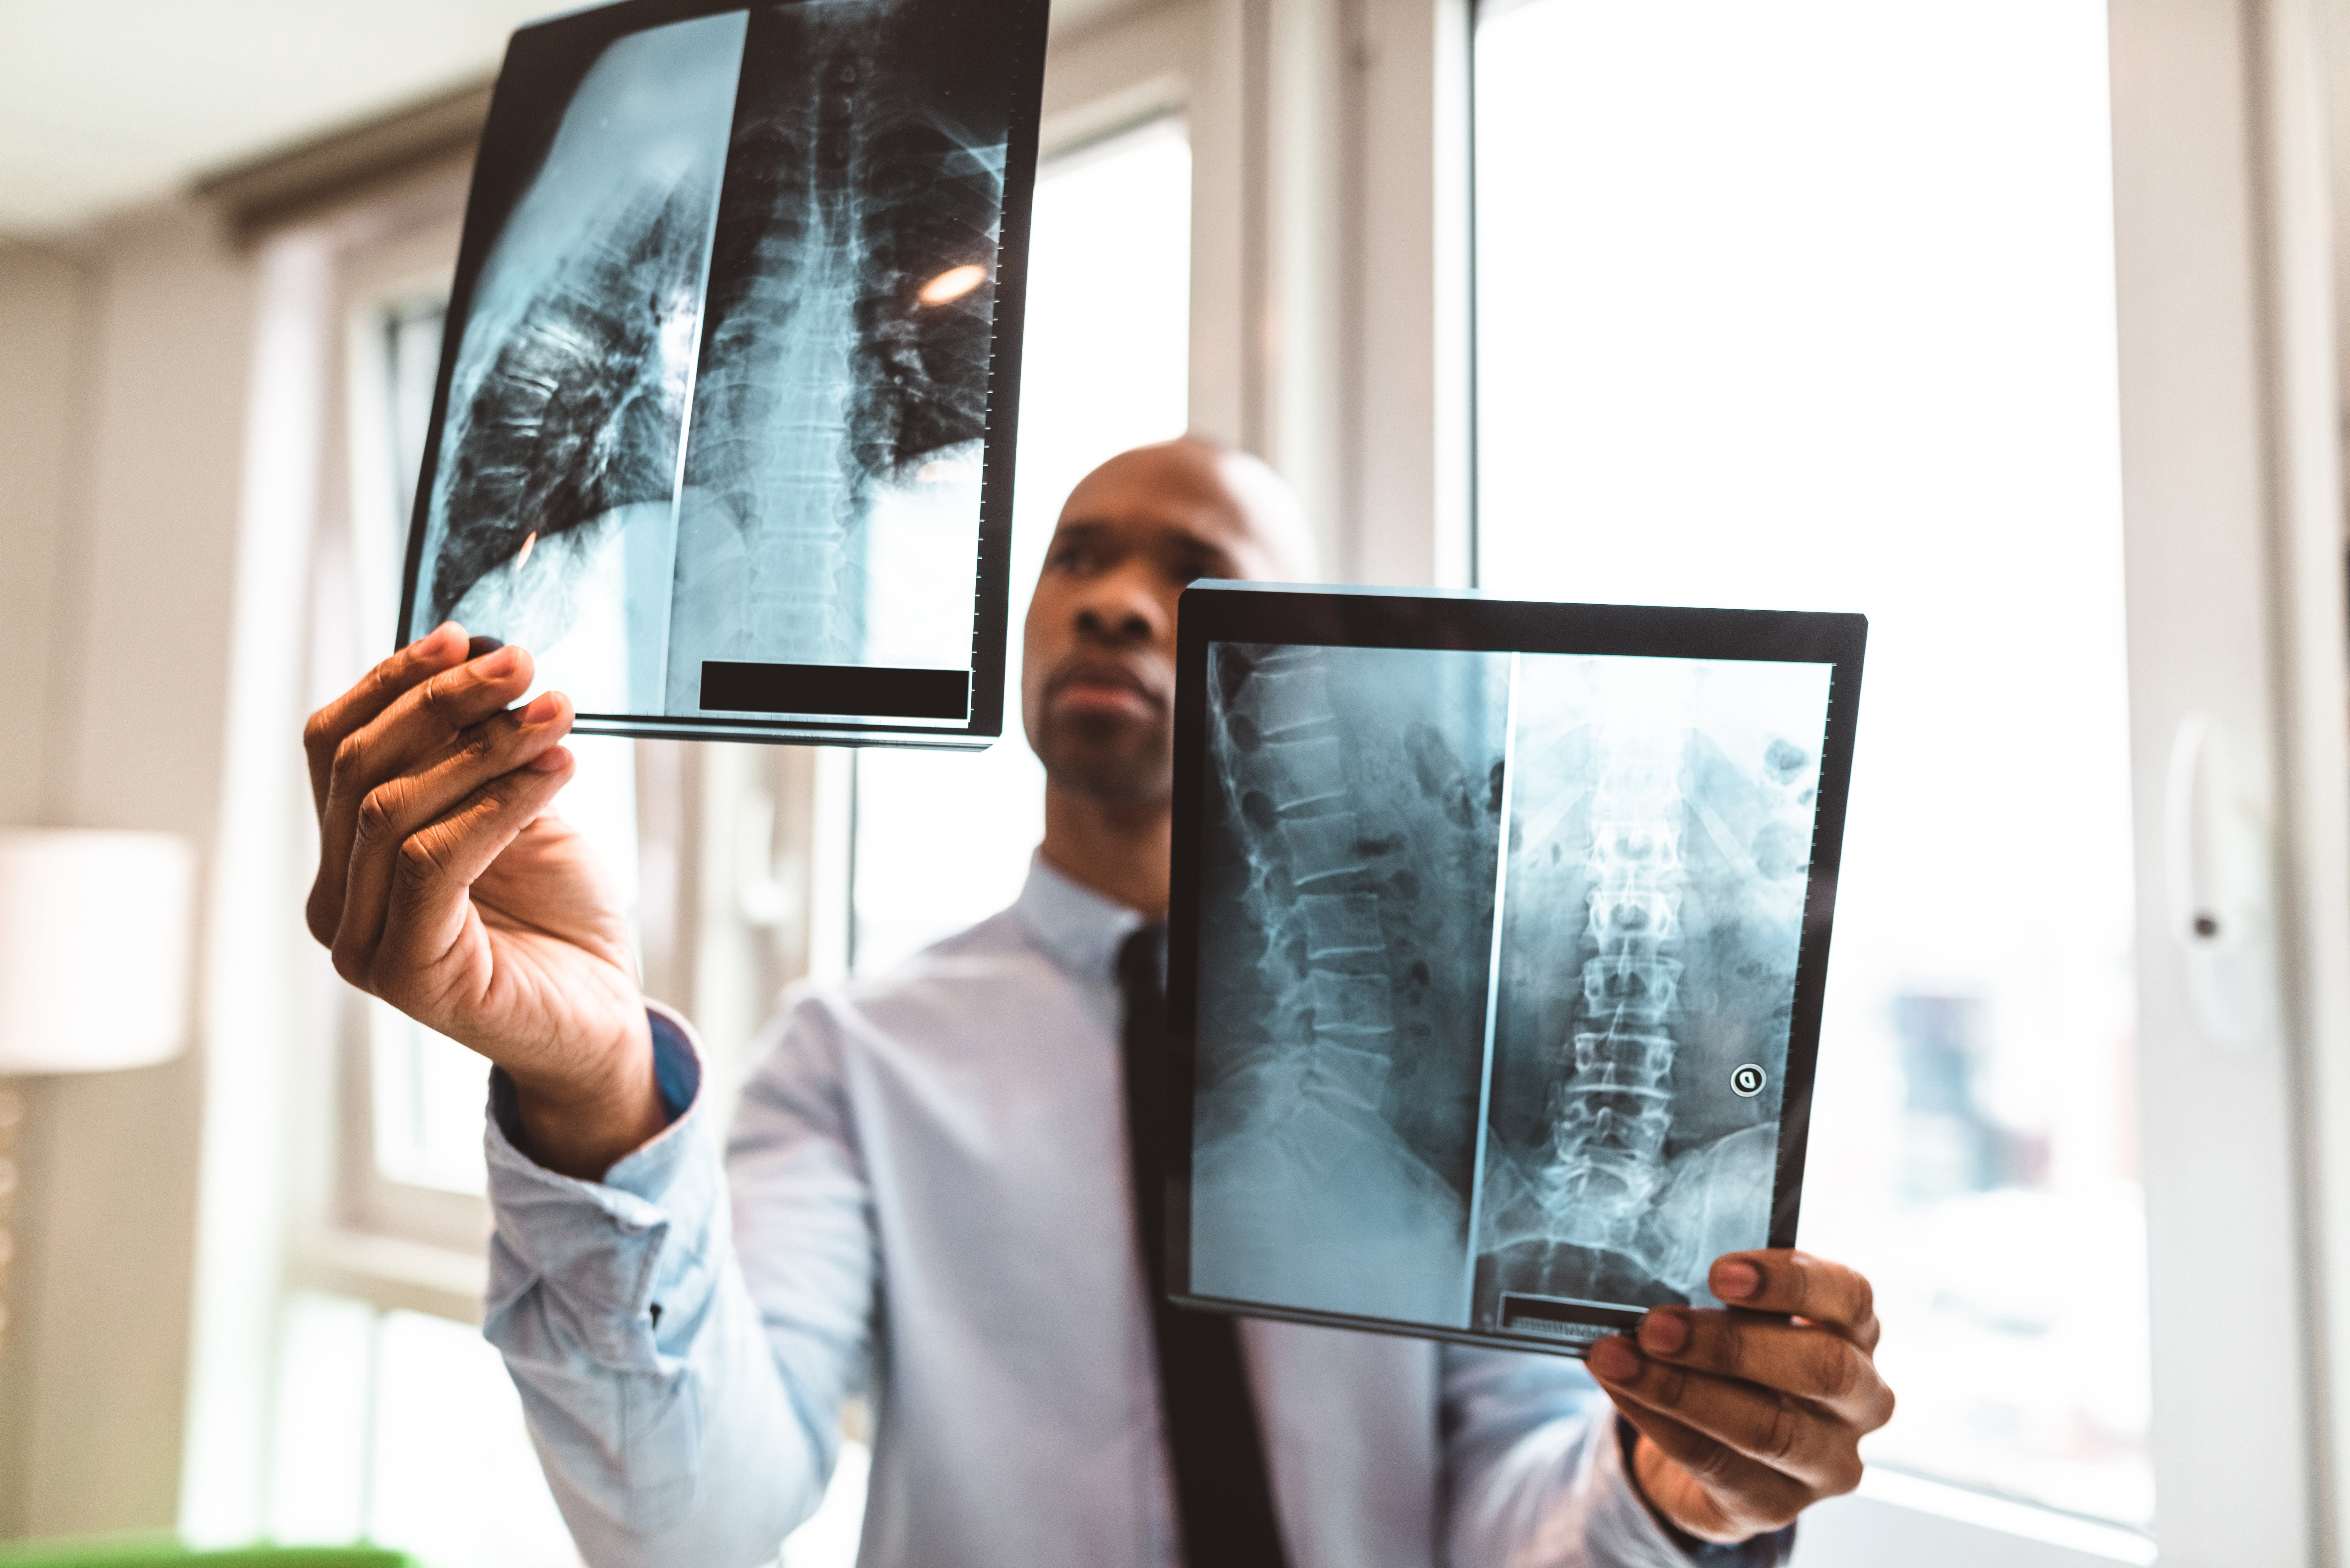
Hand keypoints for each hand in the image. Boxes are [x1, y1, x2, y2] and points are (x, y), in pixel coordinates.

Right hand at [303, 623, 664, 1177]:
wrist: (601, 1018)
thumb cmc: (558, 919)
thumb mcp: (513, 813)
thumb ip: (471, 758)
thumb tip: (469, 661)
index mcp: (345, 856)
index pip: (335, 746)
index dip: (390, 682)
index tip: (459, 637)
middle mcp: (335, 900)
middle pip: (358, 767)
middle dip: (441, 702)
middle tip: (521, 665)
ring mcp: (360, 942)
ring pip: (392, 808)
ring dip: (484, 747)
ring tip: (557, 714)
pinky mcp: (404, 973)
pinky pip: (433, 861)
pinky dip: (499, 803)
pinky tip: (557, 769)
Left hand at [1586, 1249, 1892, 1544]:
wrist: (1725, 1452)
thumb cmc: (1742, 1365)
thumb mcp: (1747, 1324)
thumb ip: (1724, 1304)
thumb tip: (1650, 1283)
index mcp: (1857, 1335)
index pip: (1849, 1297)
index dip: (1789, 1282)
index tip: (1720, 1273)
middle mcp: (1862, 1401)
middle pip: (1820, 1369)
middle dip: (1730, 1345)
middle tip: (1655, 1326)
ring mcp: (1828, 1462)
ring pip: (1769, 1428)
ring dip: (1682, 1390)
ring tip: (1619, 1359)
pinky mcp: (1780, 1505)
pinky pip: (1717, 1464)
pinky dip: (1661, 1423)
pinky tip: (1623, 1392)